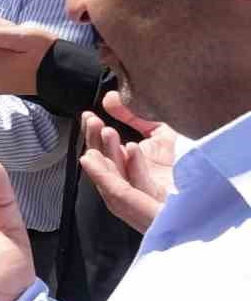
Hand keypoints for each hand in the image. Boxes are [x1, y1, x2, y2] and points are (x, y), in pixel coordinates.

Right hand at [81, 91, 174, 232]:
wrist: (211, 182)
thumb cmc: (186, 161)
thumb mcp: (159, 132)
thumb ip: (134, 116)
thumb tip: (110, 98)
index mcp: (126, 165)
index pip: (102, 150)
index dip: (93, 134)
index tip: (88, 116)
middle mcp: (128, 179)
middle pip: (103, 163)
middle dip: (95, 141)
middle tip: (93, 121)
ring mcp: (138, 192)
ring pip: (114, 175)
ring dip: (108, 153)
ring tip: (107, 131)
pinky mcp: (153, 201)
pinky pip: (138, 184)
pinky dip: (134, 166)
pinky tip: (133, 147)